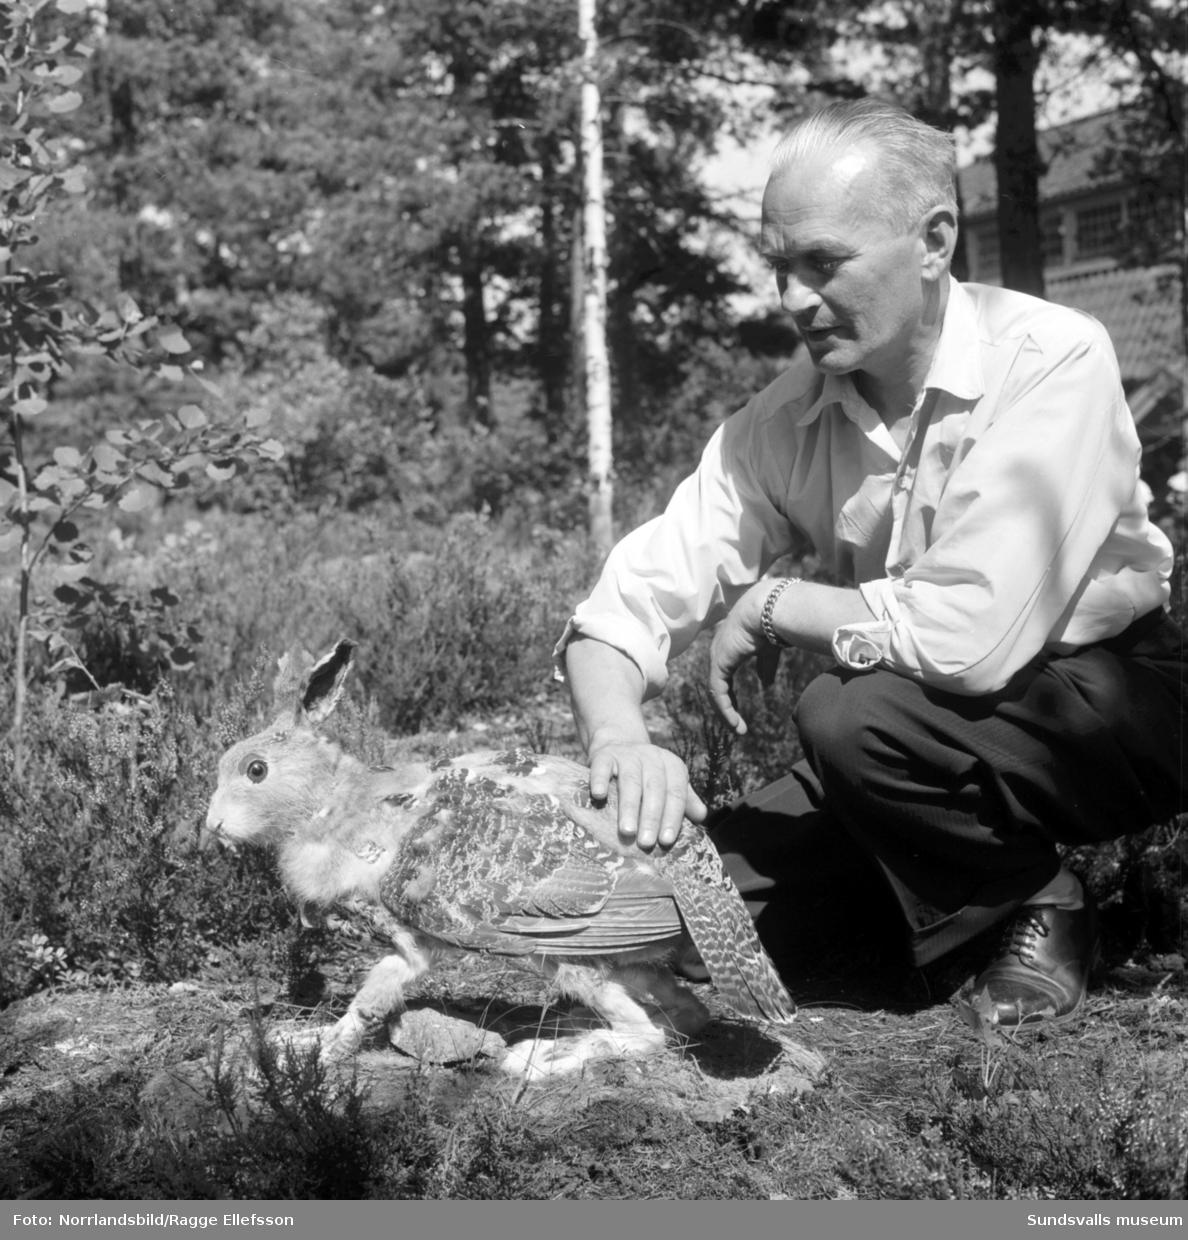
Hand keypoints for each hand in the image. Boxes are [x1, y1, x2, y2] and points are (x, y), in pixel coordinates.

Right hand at [587, 740, 706, 849]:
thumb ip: (686, 800)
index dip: (672, 817)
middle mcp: (652, 758)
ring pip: (630, 781)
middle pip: (654, 789)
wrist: (620, 744)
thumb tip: (702, 818)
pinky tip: (598, 796)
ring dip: (629, 807)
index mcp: (672, 766)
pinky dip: (599, 781)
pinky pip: (602, 767)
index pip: (676, 793)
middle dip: (651, 817)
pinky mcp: (604, 755)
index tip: (666, 841)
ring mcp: (627, 755)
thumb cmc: (648, 774)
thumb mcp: (669, 782)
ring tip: (627, 831)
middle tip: (646, 842)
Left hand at [708, 583, 782, 734]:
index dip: (732, 696)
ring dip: (727, 713)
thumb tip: (766, 684)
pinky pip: (719, 693)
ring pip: (717, 692)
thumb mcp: (768, 650)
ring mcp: (717, 657)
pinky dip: (726, 709)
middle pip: (718, 686)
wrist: (768, 608)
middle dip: (727, 707)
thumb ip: (765, 666)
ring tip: (739, 730)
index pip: (724, 676)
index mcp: (729, 647)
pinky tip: (735, 722)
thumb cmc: (771, 622)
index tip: (739, 712)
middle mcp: (719, 651)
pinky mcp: (719, 663)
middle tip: (737, 726)